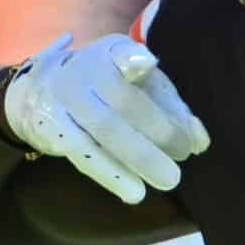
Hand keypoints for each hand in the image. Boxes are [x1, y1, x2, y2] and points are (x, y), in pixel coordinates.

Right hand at [1, 31, 210, 204]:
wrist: (44, 91)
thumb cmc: (109, 90)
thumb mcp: (143, 88)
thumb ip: (174, 110)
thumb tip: (201, 141)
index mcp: (112, 52)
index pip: (121, 53)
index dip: (132, 59)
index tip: (147, 63)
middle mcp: (84, 69)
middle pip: (122, 100)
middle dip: (159, 129)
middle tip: (184, 153)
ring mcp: (65, 98)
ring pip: (104, 128)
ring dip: (139, 157)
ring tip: (169, 179)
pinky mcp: (53, 127)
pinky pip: (84, 153)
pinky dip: (112, 174)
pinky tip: (135, 192)